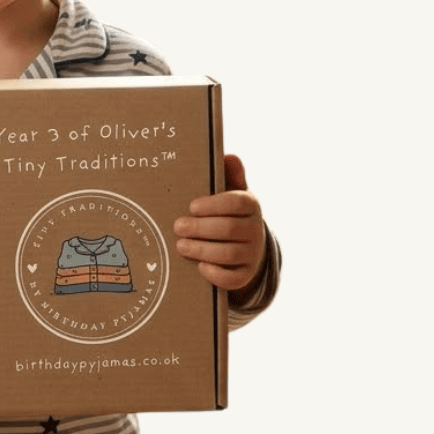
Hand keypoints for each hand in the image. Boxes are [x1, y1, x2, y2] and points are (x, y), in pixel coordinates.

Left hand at [173, 154, 265, 291]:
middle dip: (200, 228)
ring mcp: (253, 254)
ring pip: (229, 254)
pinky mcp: (246, 274)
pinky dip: (215, 273)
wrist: (248, 246)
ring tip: (181, 245)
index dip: (213, 205)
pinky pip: (233, 278)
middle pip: (228, 229)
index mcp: (250, 205)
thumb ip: (229, 175)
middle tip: (178, 226)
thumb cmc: (230, 214)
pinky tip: (200, 266)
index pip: (236, 202)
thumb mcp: (232, 193)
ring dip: (201, 250)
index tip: (191, 206)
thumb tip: (228, 155)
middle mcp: (255, 229)